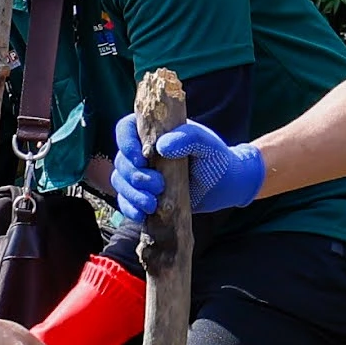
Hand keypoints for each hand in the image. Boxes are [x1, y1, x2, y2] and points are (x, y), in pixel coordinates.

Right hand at [102, 116, 265, 223]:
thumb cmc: (216, 158)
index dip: (126, 143)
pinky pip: (126, 201)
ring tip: (151, 205)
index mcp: (153, 131)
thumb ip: (189, 137)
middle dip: (134, 176)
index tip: (140, 159)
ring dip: (131, 194)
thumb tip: (162, 146)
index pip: (126, 129)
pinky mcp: (144, 195)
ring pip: (121, 182)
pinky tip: (141, 215)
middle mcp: (143, 152)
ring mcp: (142, 174)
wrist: (225, 186)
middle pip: (121, 160)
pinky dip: (130, 208)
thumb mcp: (207, 143)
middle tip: (157, 185)